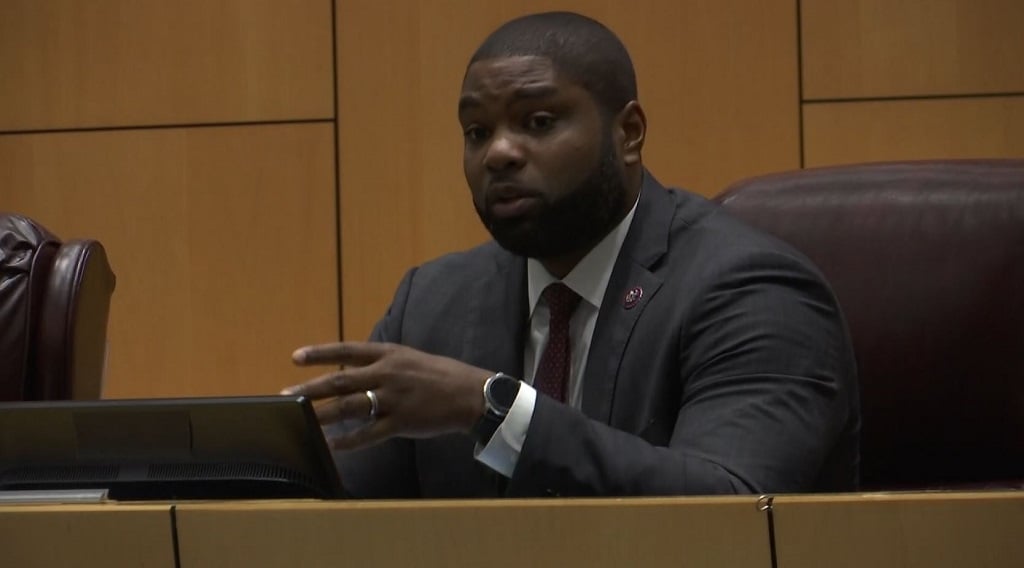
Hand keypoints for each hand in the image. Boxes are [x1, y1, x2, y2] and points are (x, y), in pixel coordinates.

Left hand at [281, 342, 490, 449]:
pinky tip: (333, 444)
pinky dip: (349, 440)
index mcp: (388, 354)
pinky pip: (369, 433)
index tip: (295, 357)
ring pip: (349, 407)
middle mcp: (387, 373)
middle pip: (340, 381)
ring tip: (302, 421)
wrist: (470, 394)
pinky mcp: (401, 422)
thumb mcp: (409, 359)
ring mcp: (393, 398)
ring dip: (322, 415)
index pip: (347, 350)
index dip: (320, 354)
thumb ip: (381, 365)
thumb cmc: (440, 375)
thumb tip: (351, 374)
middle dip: (310, 389)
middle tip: (287, 395)